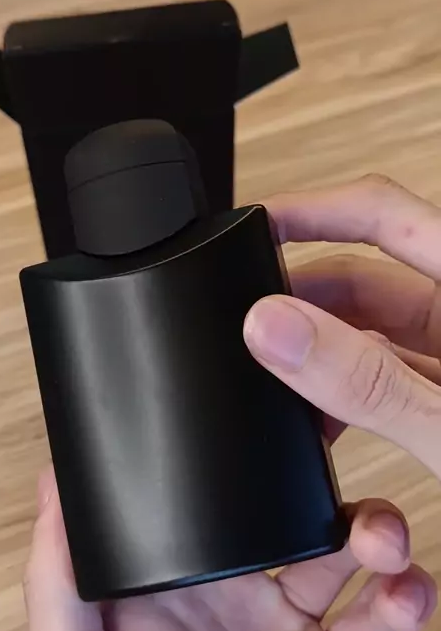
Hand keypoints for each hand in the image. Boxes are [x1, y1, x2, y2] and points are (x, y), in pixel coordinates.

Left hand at [26, 466, 434, 630]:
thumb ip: (61, 580)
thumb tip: (55, 480)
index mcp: (176, 582)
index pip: (213, 498)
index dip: (244, 454)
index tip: (273, 409)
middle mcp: (237, 597)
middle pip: (290, 513)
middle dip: (323, 481)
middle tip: (336, 455)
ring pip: (347, 556)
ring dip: (375, 530)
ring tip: (381, 536)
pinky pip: (382, 623)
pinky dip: (407, 598)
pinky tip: (405, 592)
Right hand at [244, 173, 440, 474]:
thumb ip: (367, 381)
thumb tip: (277, 326)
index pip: (383, 214)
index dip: (312, 208)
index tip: (253, 223)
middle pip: (366, 275)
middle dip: (301, 296)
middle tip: (247, 326)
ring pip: (369, 332)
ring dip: (318, 353)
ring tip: (275, 385)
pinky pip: (383, 377)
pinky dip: (343, 394)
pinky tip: (319, 422)